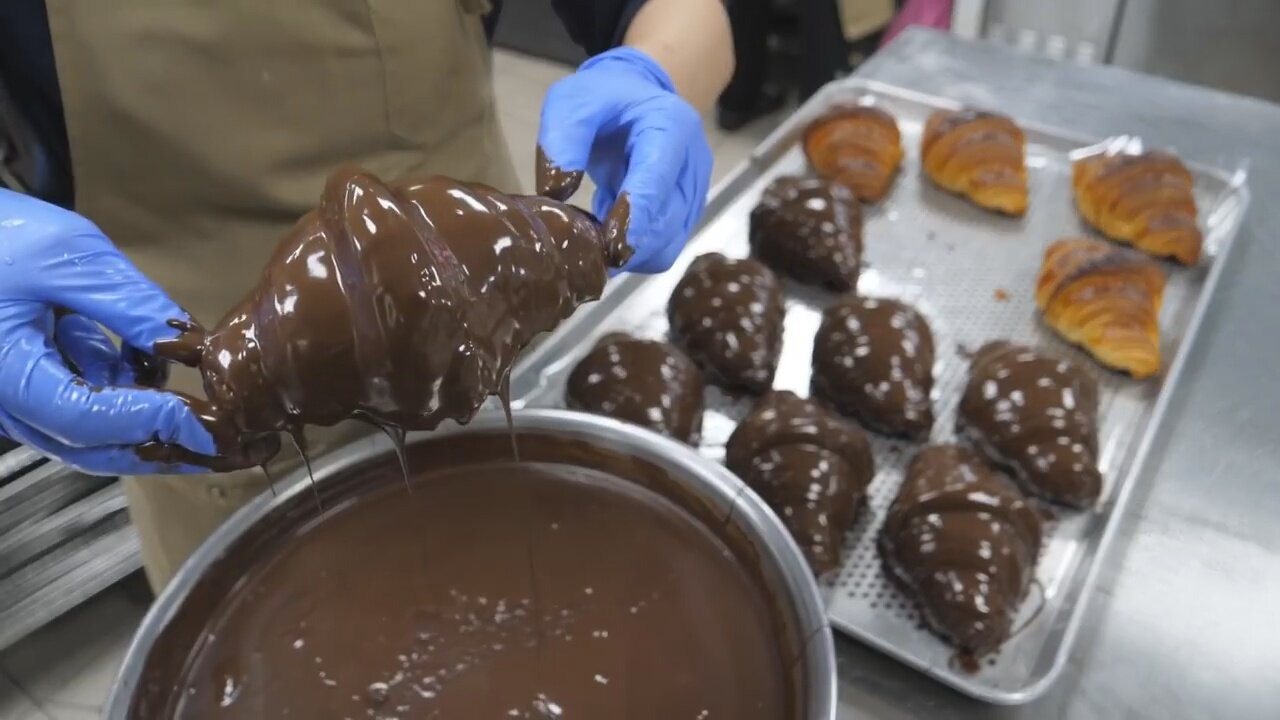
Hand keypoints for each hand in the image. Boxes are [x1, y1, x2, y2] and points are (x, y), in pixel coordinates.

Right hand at [0, 189, 256, 474]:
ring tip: (209, 408)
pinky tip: (150, 365)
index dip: (154, 424)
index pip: (88, 418)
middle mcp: (5, 401)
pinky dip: (123, 394)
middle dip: (166, 445)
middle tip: (231, 446)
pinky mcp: (29, 385)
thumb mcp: (69, 258)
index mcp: (8, 373)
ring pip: (91, 432)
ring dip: (150, 421)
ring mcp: (14, 398)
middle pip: (92, 445)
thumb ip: (130, 306)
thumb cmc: (1, 235)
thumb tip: (194, 347)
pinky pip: (81, 406)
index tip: (213, 424)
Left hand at [537, 47, 712, 272]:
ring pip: (668, 244)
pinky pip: (664, 249)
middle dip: (628, 246)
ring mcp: (693, 192)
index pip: (656, 181)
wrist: (638, 98)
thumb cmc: (604, 99)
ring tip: (592, 251)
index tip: (609, 248)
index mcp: (671, 126)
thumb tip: (556, 192)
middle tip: (584, 254)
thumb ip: (563, 139)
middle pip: (666, 223)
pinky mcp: (684, 214)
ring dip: (631, 256)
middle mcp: (692, 163)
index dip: (634, 218)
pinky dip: (635, 256)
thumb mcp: (573, 101)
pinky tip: (607, 245)